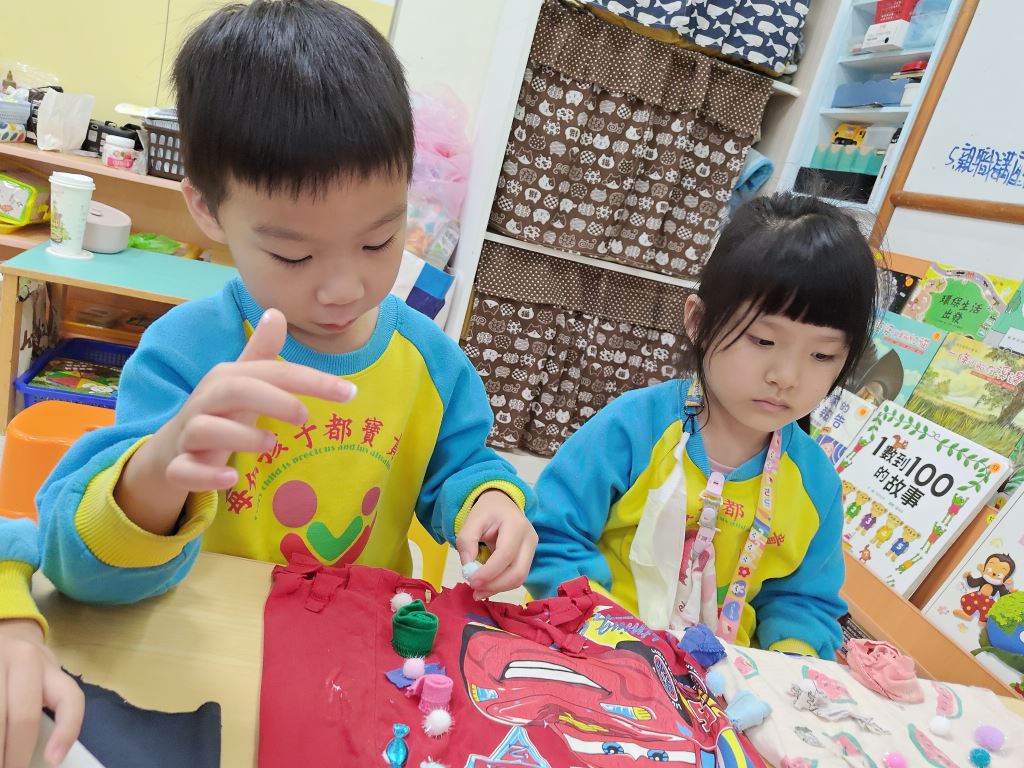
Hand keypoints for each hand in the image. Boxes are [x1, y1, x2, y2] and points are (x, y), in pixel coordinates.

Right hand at [0, 619, 83, 767]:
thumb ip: (45, 703)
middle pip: (23, 716)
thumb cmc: (22, 667)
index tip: (53, 760)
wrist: (1, 635)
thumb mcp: (42, 677)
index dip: (66, 731)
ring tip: (0, 764)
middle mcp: (23, 659)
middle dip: (14, 755)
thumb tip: (47, 753)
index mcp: (49, 666)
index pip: (69, 699)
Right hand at [116, 309, 356, 532]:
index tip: (350, 393)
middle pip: (234, 389)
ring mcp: (189, 434)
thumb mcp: (241, 383)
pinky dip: (207, 475)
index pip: (271, 371)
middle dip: (273, 399)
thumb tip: (277, 313)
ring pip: (205, 429)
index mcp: (227, 378)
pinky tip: (231, 480)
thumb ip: (262, 355)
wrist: (171, 451)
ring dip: (241, 435)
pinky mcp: (178, 467)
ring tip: (270, 443)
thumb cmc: (219, 412)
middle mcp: (206, 402)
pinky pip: (185, 470)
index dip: (312, 380)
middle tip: (305, 416)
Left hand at [456, 490, 537, 599]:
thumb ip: (466, 540)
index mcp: (516, 525)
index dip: (489, 572)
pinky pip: (517, 577)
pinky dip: (500, 585)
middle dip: (495, 585)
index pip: (506, 554)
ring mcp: (532, 550)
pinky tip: (486, 586)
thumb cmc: (488, 512)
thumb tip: (468, 567)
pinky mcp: (529, 559)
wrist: (503, 506)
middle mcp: (530, 539)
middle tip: (474, 590)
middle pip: (518, 572)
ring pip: (519, 578)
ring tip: (477, 591)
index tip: (471, 580)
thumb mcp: (472, 520)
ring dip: (497, 588)